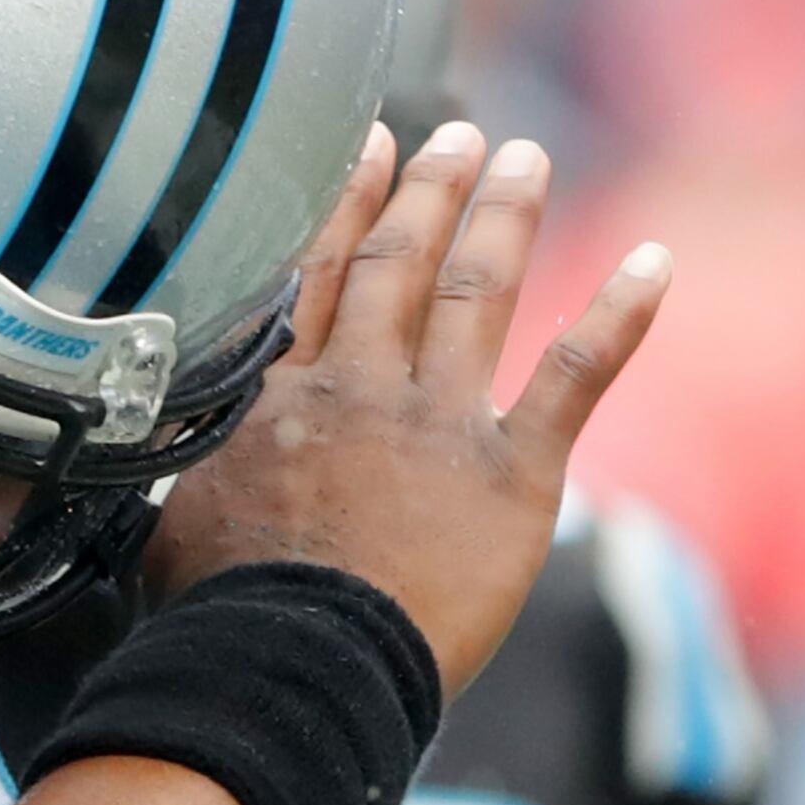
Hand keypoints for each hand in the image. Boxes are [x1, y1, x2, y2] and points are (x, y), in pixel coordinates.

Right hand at [150, 120, 668, 691]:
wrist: (292, 666)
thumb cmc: (221, 620)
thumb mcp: (171, 520)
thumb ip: (191, 468)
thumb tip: (148, 457)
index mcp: (281, 399)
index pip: (318, 277)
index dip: (348, 205)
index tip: (371, 145)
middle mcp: (362, 388)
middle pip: (400, 264)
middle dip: (433, 192)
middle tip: (463, 137)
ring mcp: (439, 423)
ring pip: (476, 292)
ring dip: (505, 217)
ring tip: (525, 158)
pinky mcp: (514, 474)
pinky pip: (575, 377)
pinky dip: (620, 316)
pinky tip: (655, 263)